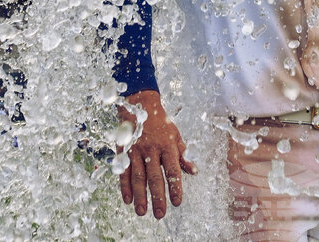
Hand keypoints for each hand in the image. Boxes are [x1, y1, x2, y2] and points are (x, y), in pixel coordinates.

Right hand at [119, 89, 196, 218]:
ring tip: (142, 212)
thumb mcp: (176, 135)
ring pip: (138, 176)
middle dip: (157, 197)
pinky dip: (124, 186)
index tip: (177, 202)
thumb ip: (183, 155)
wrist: (140, 104)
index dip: (175, 187)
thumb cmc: (162, 123)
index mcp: (167, 146)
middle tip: (160, 214)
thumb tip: (194, 171)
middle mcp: (152, 149)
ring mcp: (136, 150)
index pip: (173, 170)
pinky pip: (124, 170)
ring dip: (140, 196)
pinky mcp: (124, 150)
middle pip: (155, 177)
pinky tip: (128, 199)